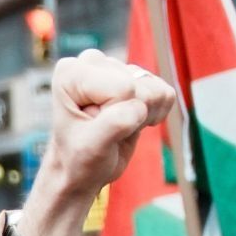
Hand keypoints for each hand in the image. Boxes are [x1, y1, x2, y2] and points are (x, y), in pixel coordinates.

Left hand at [19, 51, 176, 235]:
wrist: (80, 173)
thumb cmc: (77, 163)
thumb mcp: (90, 149)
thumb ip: (113, 123)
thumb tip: (137, 105)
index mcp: (72, 72)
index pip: (121, 89)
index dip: (115, 118)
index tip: (93, 135)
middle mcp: (91, 62)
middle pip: (140, 85)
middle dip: (129, 116)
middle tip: (104, 135)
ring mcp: (113, 68)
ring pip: (155, 89)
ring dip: (142, 117)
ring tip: (115, 130)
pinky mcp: (133, 79)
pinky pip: (164, 94)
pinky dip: (152, 115)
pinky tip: (128, 125)